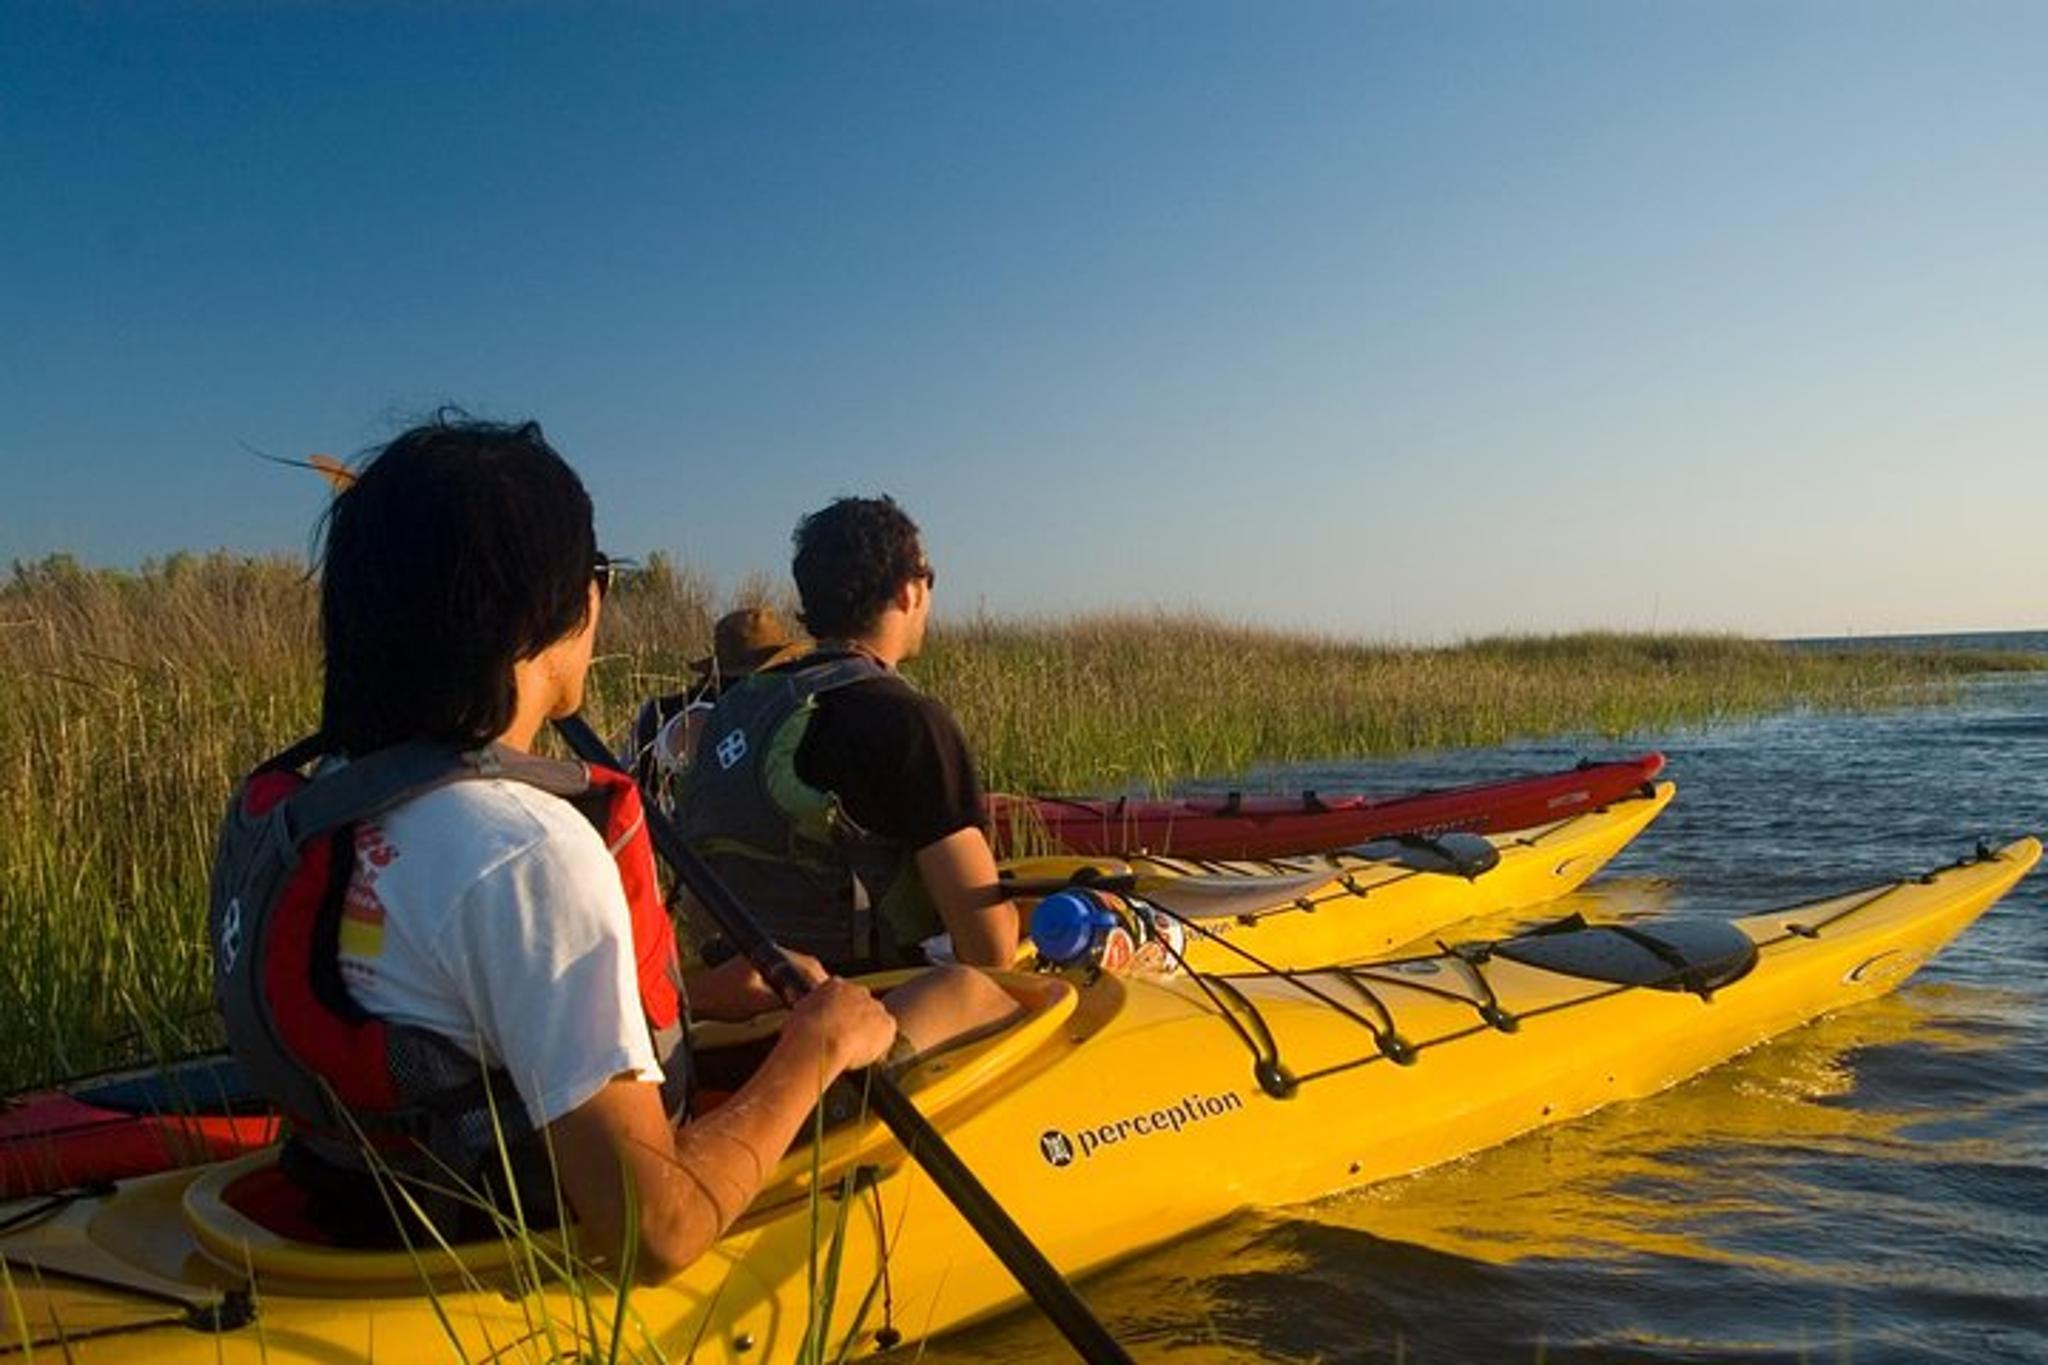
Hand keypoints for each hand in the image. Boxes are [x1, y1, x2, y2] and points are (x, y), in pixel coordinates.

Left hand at [684, 949, 829, 1019]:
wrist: (698, 1002)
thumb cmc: (720, 999)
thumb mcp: (758, 1002)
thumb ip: (784, 998)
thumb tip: (807, 1001)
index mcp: (767, 955)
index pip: (805, 963)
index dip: (819, 980)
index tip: (828, 994)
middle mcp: (765, 955)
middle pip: (802, 967)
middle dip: (815, 983)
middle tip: (827, 1001)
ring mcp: (761, 965)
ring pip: (793, 973)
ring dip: (804, 987)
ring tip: (815, 1003)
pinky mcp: (757, 976)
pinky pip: (783, 980)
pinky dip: (792, 990)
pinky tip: (796, 1003)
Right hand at [784, 977, 897, 1075]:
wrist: (820, 1042)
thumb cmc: (802, 1032)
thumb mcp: (797, 1015)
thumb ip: (807, 1013)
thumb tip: (802, 1023)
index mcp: (834, 986)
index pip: (841, 995)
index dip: (838, 1012)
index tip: (834, 1026)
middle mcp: (857, 991)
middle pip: (861, 1004)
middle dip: (856, 1019)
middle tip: (845, 1039)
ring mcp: (874, 1006)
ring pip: (875, 1018)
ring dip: (868, 1031)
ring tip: (854, 1051)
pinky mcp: (887, 1024)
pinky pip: (887, 1033)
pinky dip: (881, 1044)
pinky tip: (867, 1055)